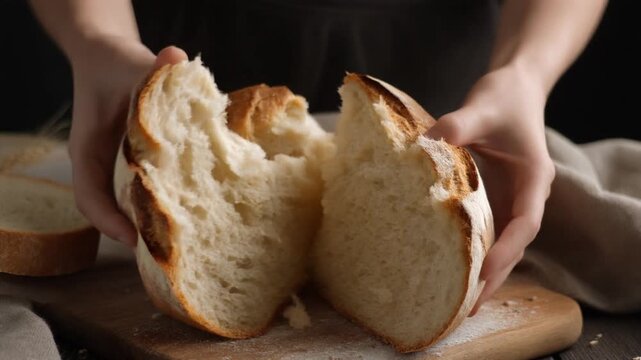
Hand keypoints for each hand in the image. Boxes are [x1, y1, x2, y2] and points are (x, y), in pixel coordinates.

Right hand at [67, 38, 186, 245]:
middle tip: (168, 251)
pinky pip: (157, 187)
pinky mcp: (145, 163)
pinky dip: (175, 197)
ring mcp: (124, 168)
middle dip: (140, 231)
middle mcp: (106, 167)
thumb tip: (177, 57)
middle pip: (116, 210)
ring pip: (136, 204)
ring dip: (158, 220)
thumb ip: (151, 67)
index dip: (108, 221)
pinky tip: (204, 203)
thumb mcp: (129, 63)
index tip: (131, 239)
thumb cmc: (114, 66)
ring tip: (189, 239)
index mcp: (90, 152)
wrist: (111, 60)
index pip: (89, 197)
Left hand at [428, 64, 555, 313]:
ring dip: (486, 270)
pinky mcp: (497, 197)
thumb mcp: (481, 107)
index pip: (526, 222)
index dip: (507, 249)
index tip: (484, 271)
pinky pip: (489, 230)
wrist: (514, 88)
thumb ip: (456, 126)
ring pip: (503, 242)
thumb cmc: (503, 97)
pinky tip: (455, 268)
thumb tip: (420, 148)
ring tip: (460, 301)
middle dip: (495, 275)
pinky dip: (476, 251)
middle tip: (469, 306)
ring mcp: (512, 198)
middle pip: (516, 244)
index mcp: (534, 178)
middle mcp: (527, 195)